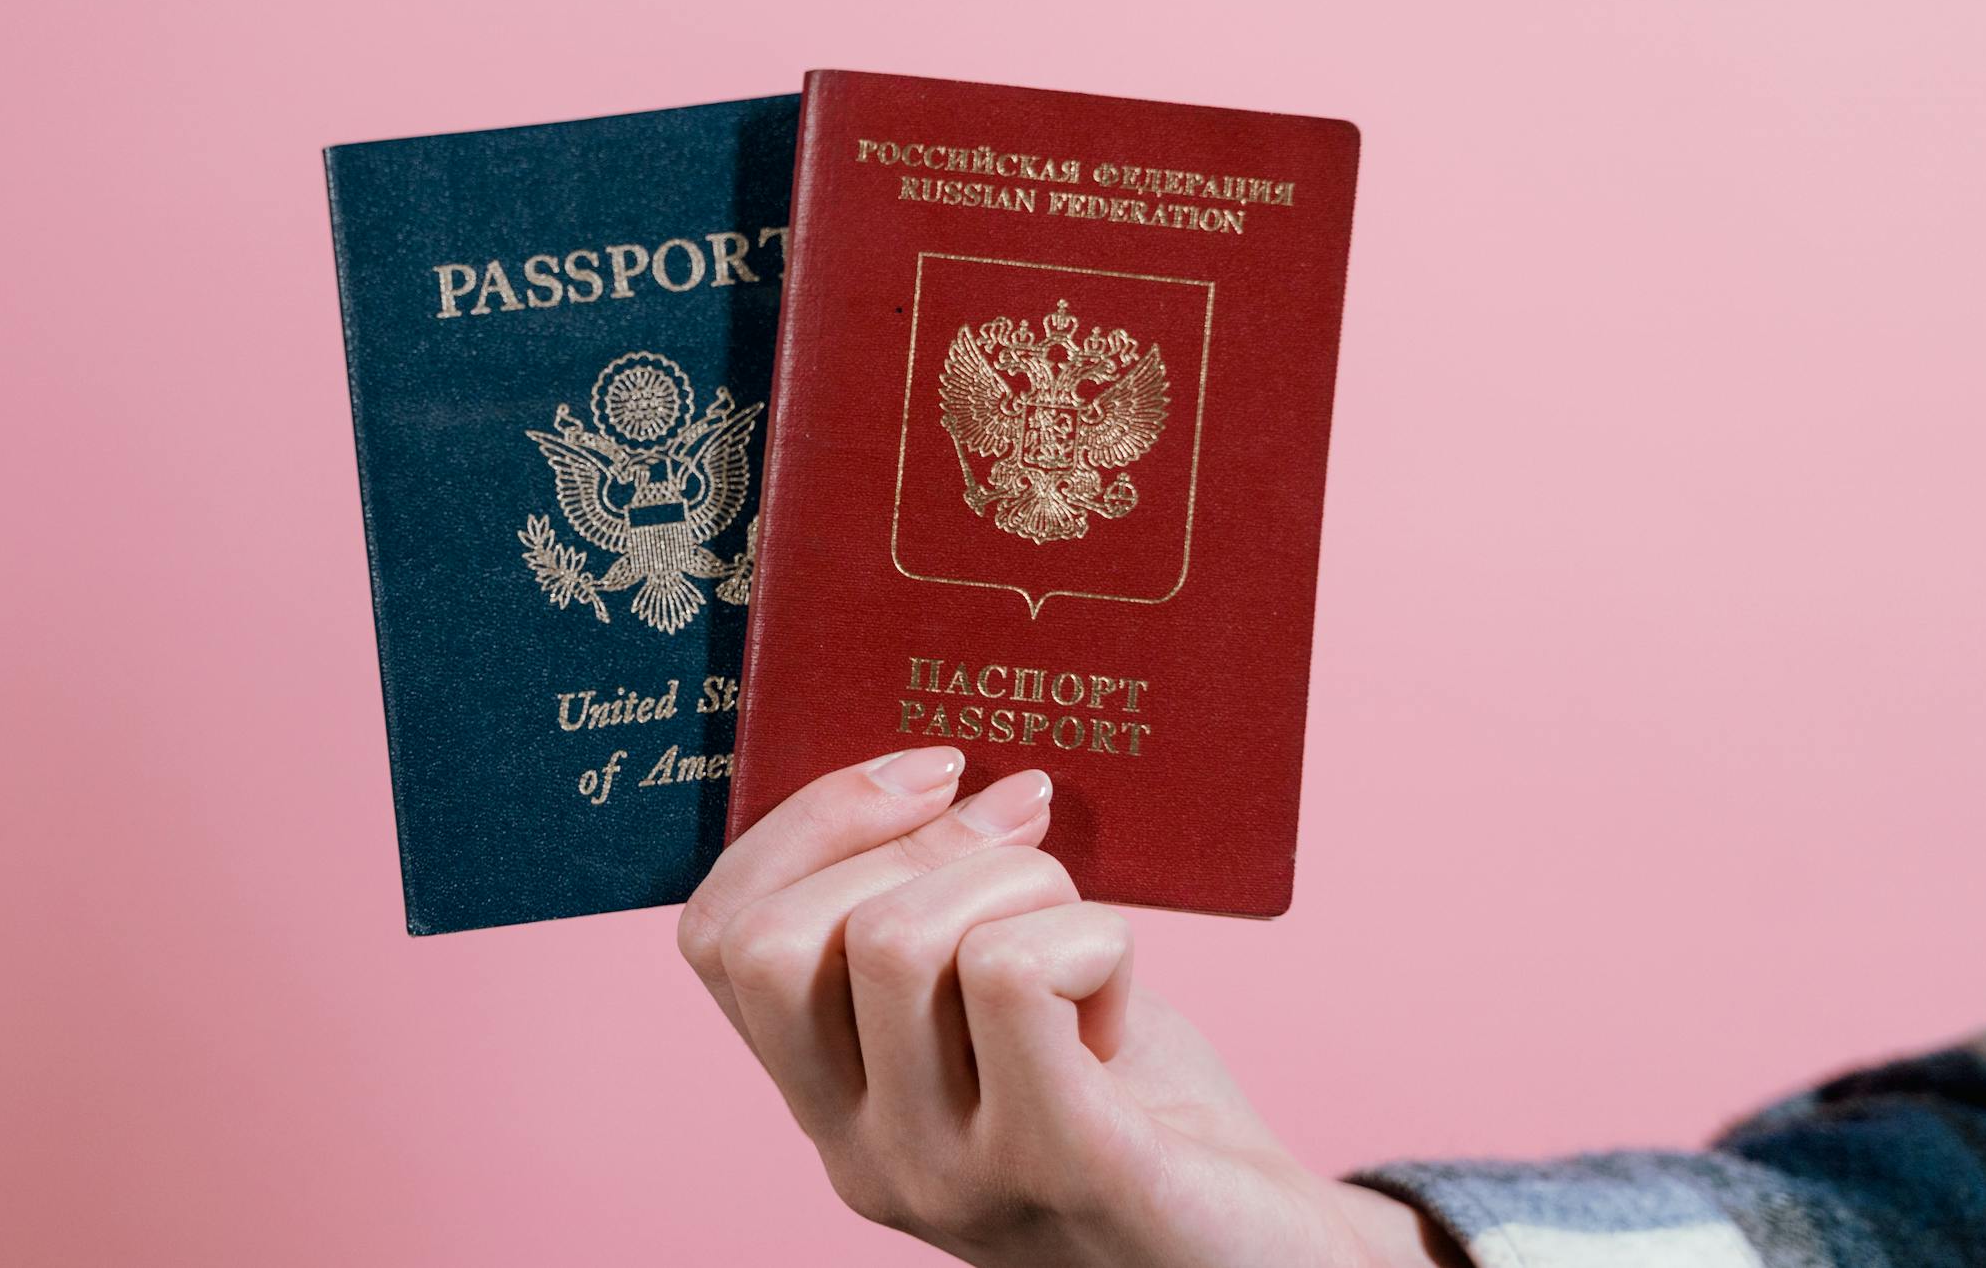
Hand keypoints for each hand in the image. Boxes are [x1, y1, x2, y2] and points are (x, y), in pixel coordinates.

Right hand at [678, 748, 1459, 1267]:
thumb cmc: (1135, 1102)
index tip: (929, 773)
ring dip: (1017, 881)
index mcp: (831, 1103)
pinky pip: (1012, 976)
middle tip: (1026, 847)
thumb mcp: (1003, 1003)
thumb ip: (938, 909)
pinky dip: (1086, 935)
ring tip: (1083, 937)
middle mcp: (864, 1156)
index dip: (806, 824)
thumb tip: (934, 766)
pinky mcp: (1063, 1167)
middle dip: (914, 847)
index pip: (717, 939)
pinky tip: (1119, 989)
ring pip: (897, 940)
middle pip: (784, 940)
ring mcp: (952, 1175)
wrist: (1269, 1252)